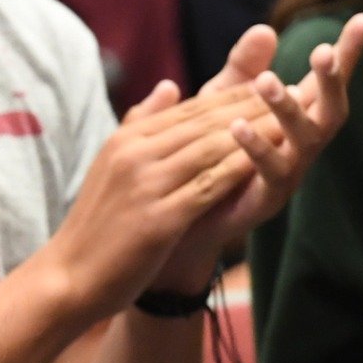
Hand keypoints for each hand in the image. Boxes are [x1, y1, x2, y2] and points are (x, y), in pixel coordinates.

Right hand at [40, 81, 271, 318]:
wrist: (69, 277)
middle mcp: (135, 154)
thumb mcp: (112, 165)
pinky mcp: (158, 219)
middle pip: (205, 122)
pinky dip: (239, 171)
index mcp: (127, 139)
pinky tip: (267, 164)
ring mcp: (145, 185)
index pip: (190, 108)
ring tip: (292, 123)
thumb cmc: (96, 226)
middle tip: (293, 94)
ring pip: (211, 149)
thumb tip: (169, 85)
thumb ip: (141, 123)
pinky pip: (208, 187)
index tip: (271, 85)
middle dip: (252, 106)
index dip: (234, 95)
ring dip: (255, 134)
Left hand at [156, 14, 362, 286]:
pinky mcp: (266, 198)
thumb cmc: (209, 153)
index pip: (326, 82)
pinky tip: (238, 125)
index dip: (347, 53)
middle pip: (332, 110)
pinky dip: (256, 146)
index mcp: (296, 118)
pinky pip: (270, 171)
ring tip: (267, 83)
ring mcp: (289, 173)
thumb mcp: (223, 102)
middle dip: (331, 81)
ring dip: (288, 109)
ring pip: (305, 139)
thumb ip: (243, 69)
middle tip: (323, 52)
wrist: (184, 214)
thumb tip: (265, 29)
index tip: (362, 19)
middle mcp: (302, 145)